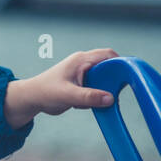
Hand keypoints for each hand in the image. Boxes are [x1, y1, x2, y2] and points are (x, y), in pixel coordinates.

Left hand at [4, 48, 118, 128]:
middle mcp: (84, 64)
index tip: (128, 77)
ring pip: (104, 81)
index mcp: (81, 60)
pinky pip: (97, 90)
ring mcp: (83, 75)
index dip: (120, 63)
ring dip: (102, 92)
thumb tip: (110, 99)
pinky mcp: (82, 85)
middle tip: (113, 95)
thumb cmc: (45, 92)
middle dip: (112, 82)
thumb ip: (88, 97)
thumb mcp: (68, 95)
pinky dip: (95, 98)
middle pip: (108, 68)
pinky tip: (82, 105)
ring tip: (91, 102)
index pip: (108, 54)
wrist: (32, 99)